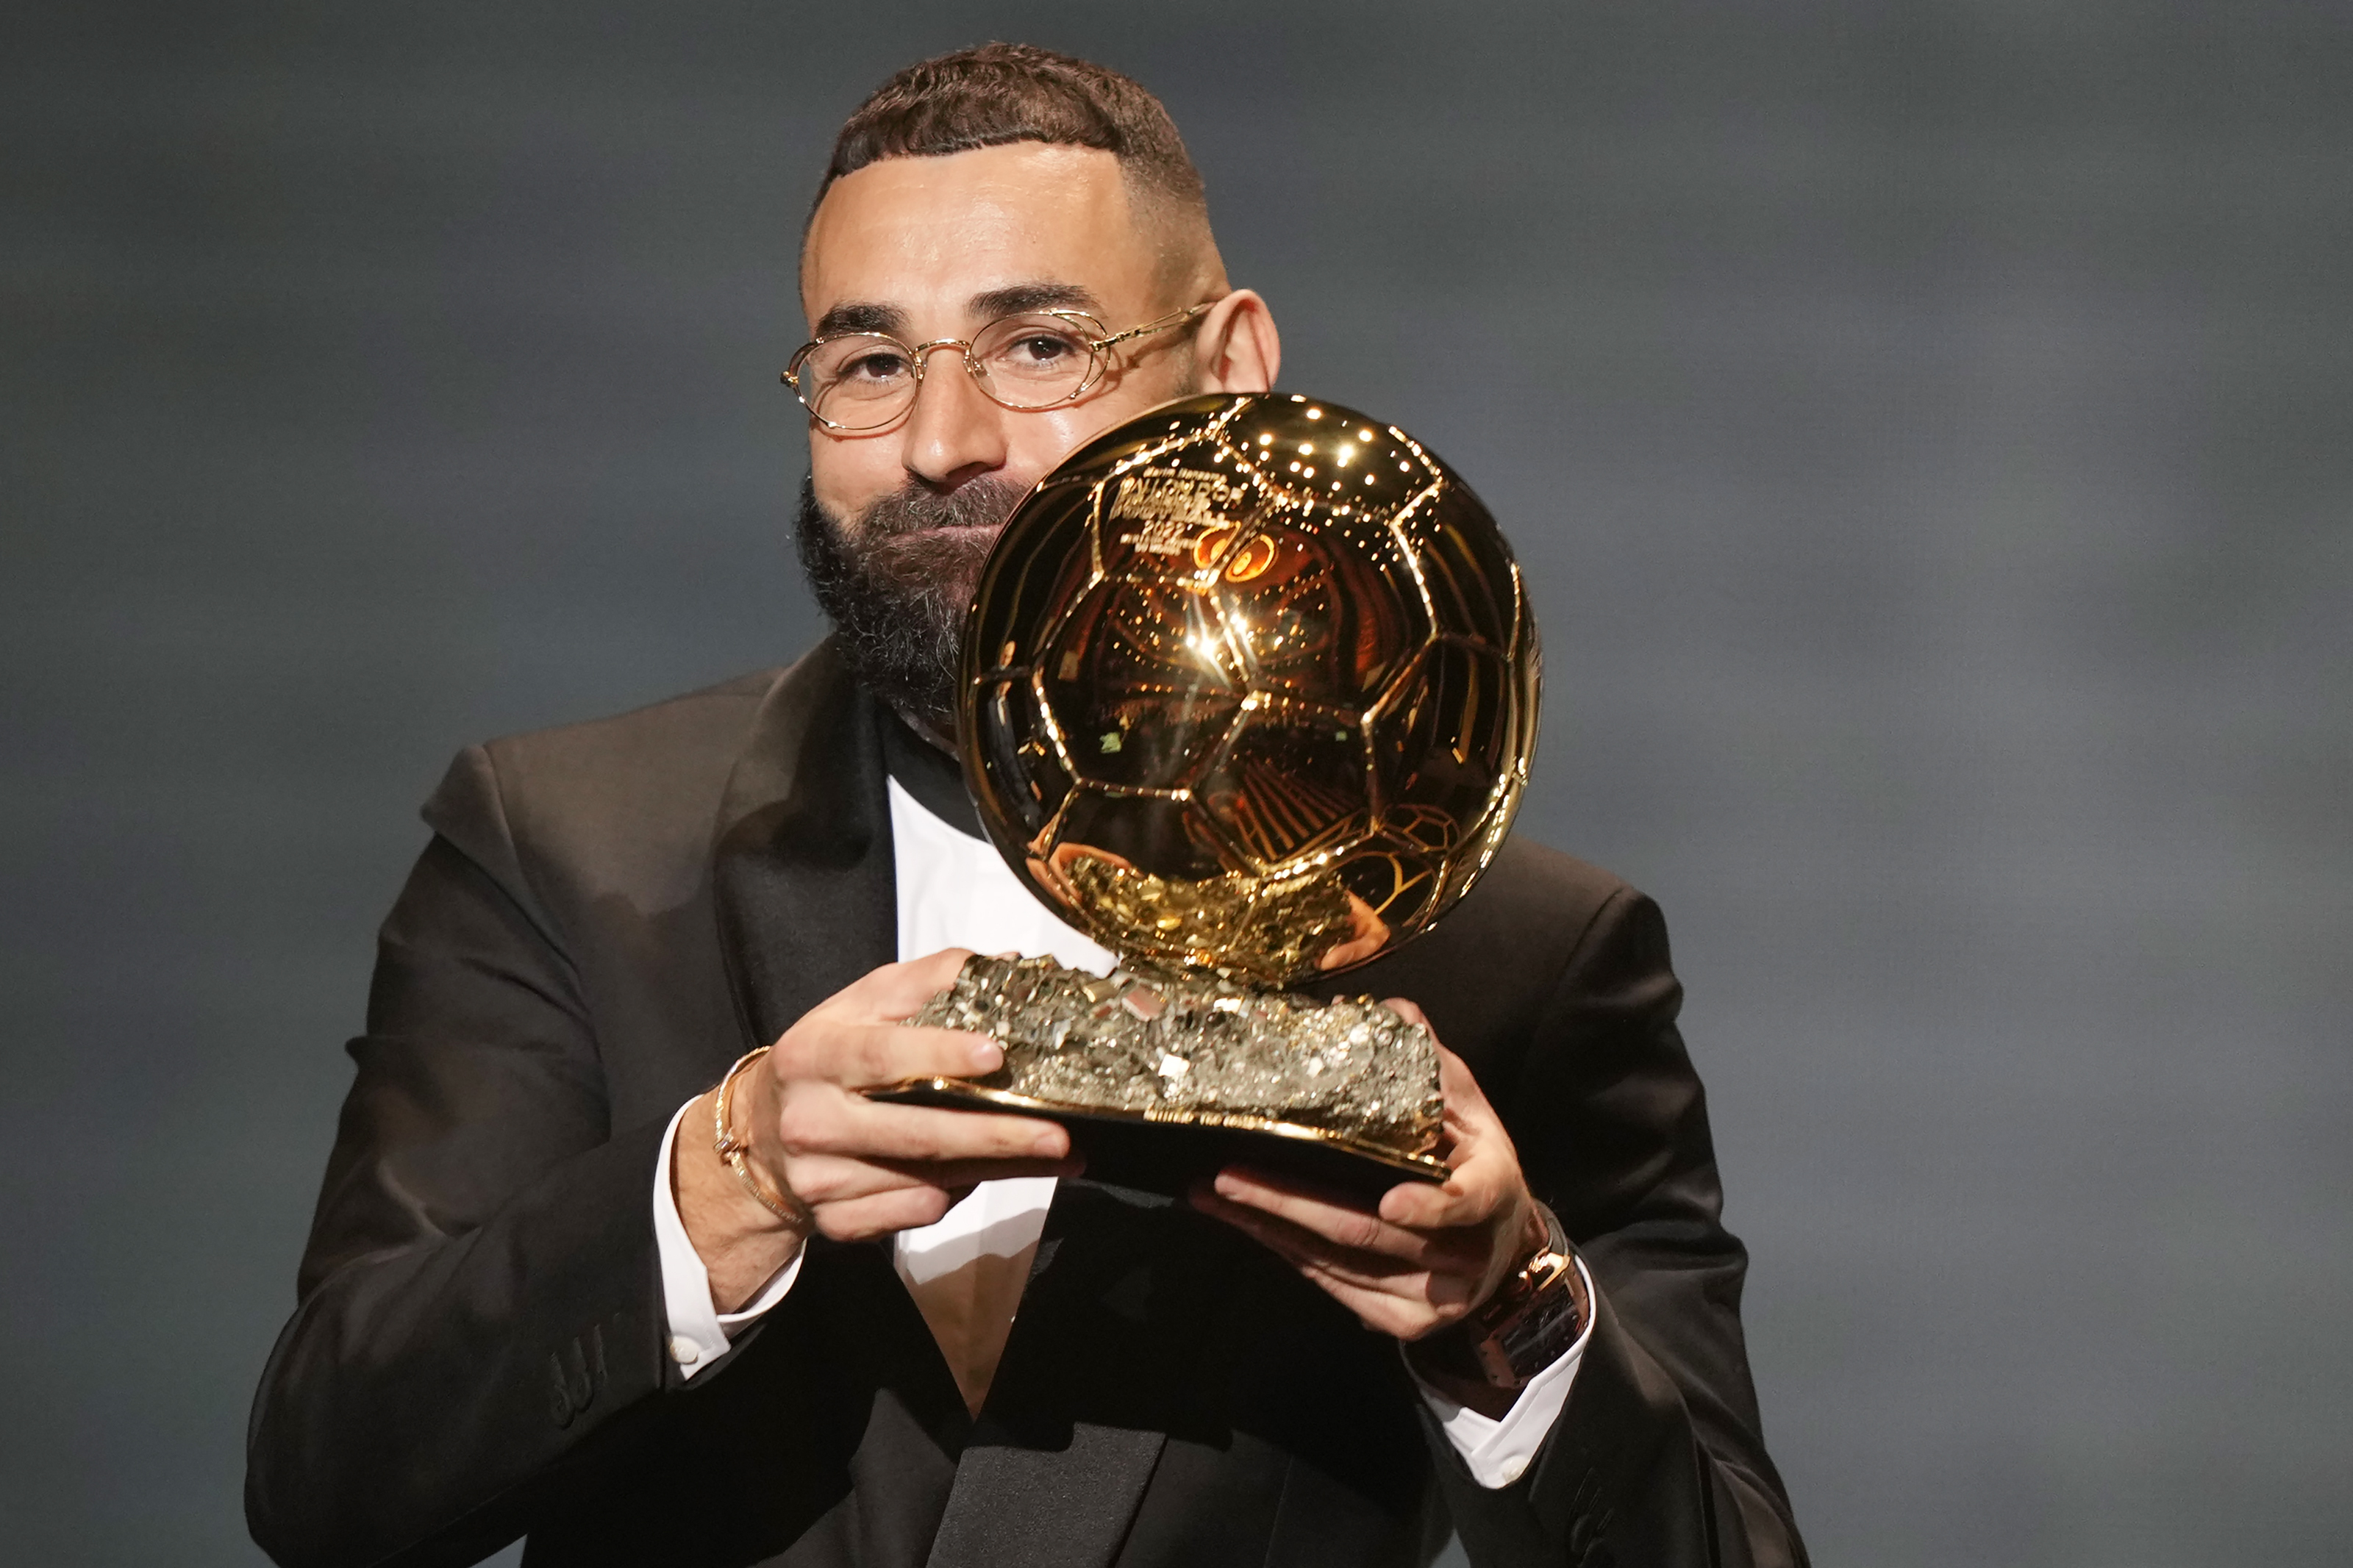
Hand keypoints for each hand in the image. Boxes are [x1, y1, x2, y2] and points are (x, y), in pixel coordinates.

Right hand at [675, 948, 1079, 1307]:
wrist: (758, 1139)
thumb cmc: (827, 1060)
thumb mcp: (859, 1006)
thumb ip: (927, 982)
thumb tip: (1007, 965)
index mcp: (814, 1055)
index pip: (881, 1055)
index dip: (940, 1055)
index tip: (998, 1055)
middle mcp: (812, 1120)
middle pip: (915, 1133)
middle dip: (994, 1136)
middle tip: (1059, 1137)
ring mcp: (821, 1180)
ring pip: (926, 1181)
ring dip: (997, 1170)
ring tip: (1055, 1156)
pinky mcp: (836, 1223)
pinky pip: (916, 1212)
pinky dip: (959, 1194)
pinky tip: (984, 1173)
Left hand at [1187, 1002, 1537, 1346]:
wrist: (1502, 1253)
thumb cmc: (1475, 1165)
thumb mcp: (1469, 1110)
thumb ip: (1431, 1064)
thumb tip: (1389, 1012)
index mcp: (1491, 1193)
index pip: (1466, 1202)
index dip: (1430, 1206)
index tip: (1390, 1200)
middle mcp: (1465, 1256)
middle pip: (1369, 1231)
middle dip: (1289, 1203)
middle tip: (1227, 1175)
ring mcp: (1435, 1298)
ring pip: (1341, 1262)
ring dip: (1270, 1228)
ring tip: (1213, 1196)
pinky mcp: (1406, 1322)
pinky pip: (1334, 1284)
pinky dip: (1287, 1252)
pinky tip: (1246, 1224)